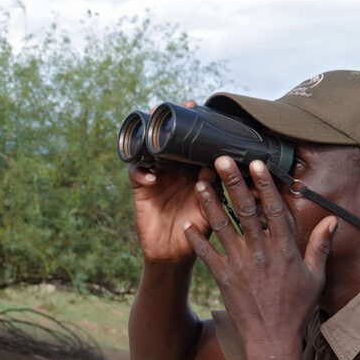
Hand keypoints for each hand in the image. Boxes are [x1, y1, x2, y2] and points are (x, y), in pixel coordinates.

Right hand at [128, 101, 215, 262]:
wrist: (174, 254)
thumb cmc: (198, 231)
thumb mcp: (212, 210)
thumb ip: (215, 191)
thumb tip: (222, 167)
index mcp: (196, 172)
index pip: (195, 144)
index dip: (197, 126)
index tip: (201, 108)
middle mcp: (176, 170)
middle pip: (170, 139)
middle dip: (171, 122)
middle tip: (178, 105)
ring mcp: (157, 177)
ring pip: (150, 149)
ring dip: (150, 137)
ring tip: (154, 128)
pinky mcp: (141, 189)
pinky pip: (137, 172)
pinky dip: (142, 172)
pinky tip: (151, 178)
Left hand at [183, 157, 336, 353]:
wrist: (272, 339)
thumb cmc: (296, 308)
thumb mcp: (315, 277)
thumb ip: (320, 246)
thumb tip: (333, 220)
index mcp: (285, 250)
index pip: (273, 210)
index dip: (264, 185)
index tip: (256, 164)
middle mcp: (261, 253)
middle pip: (245, 211)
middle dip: (233, 183)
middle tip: (221, 160)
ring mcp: (240, 265)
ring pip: (223, 227)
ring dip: (211, 204)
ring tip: (199, 183)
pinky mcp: (224, 278)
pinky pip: (207, 255)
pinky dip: (197, 239)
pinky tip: (187, 224)